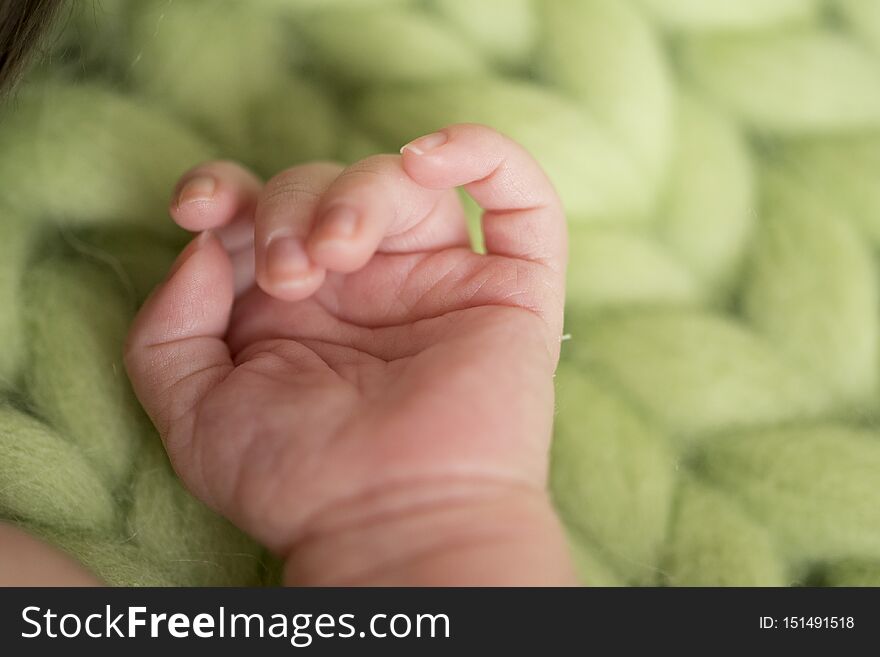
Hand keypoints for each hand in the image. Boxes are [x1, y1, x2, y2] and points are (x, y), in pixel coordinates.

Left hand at [125, 124, 573, 584]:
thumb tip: (204, 246)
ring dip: (360, 194)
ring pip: (405, 182)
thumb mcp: (193, 410)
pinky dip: (483, 154)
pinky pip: (521, 202)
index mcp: (297, 305)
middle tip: (290, 278)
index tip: (200, 208)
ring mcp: (441, 282)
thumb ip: (168, 327)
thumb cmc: (296, 481)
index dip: (225, 188)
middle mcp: (367, 285)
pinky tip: (427, 158)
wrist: (390, 525)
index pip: (262, 210)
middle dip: (293, 210)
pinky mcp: (511, 292)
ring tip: (338, 251)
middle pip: (327, 185)